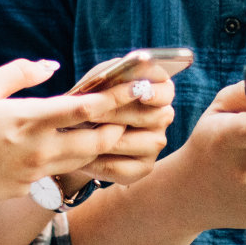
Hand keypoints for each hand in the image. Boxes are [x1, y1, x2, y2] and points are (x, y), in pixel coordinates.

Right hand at [0, 59, 145, 208]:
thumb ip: (21, 73)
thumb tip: (52, 65)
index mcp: (26, 118)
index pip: (83, 107)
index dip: (116, 96)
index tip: (139, 86)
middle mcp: (36, 148)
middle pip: (96, 139)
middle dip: (123, 126)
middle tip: (144, 112)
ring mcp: (34, 172)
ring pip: (85, 158)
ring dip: (106, 144)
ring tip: (127, 128)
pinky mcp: (28, 188)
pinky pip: (62, 173)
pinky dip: (79, 160)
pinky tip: (90, 150)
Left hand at [68, 63, 176, 185]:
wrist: (81, 132)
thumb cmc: (94, 98)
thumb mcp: (100, 82)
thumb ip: (109, 76)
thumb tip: (112, 77)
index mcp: (159, 92)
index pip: (166, 91)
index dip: (155, 93)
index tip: (142, 92)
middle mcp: (163, 117)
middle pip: (148, 117)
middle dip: (116, 114)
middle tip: (90, 113)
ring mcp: (156, 144)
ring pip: (131, 143)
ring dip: (103, 138)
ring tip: (79, 133)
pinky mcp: (144, 167)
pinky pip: (121, 168)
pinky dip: (98, 163)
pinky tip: (81, 157)